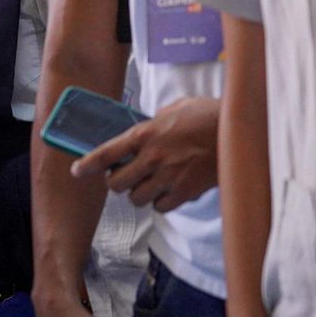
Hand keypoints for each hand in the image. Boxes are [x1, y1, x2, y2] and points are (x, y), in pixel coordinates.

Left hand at [71, 96, 220, 212]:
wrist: (239, 131)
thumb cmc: (208, 116)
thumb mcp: (176, 109)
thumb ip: (155, 122)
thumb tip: (145, 129)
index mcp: (146, 134)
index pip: (106, 153)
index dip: (88, 164)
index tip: (76, 171)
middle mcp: (152, 157)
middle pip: (116, 184)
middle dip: (117, 182)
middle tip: (126, 176)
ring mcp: (169, 177)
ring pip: (137, 199)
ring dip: (140, 193)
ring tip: (151, 182)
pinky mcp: (186, 192)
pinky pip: (161, 207)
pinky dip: (161, 202)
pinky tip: (169, 190)